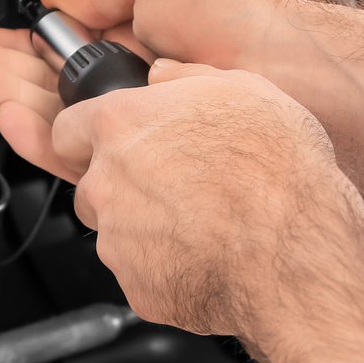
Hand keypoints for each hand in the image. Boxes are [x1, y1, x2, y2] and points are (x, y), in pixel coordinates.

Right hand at [0, 0, 321, 179]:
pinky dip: (38, 133)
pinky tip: (11, 113)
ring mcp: (138, 125)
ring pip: (56, 122)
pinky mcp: (142, 162)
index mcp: (139, 39)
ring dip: (10, 98)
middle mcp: (135, 86)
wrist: (290, 74)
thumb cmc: (250, 22)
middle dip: (1, 71)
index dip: (17, 42)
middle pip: (49, 85)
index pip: (62, 45)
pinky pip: (77, 154)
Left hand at [50, 60, 363, 348]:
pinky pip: (142, 274)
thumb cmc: (278, 172)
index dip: (90, 137)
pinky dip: (167, 268)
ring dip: (145, 229)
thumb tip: (164, 75)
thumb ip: (187, 77)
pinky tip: (209, 256)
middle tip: (174, 187)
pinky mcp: (136, 286)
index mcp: (123, 125)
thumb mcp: (245, 90)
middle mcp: (108, 181)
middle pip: (90, 184)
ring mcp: (117, 240)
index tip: (112, 143)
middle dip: (121, 187)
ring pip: (115, 232)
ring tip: (202, 224)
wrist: (296, 254)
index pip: (67, 128)